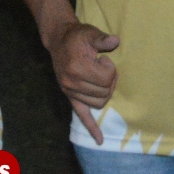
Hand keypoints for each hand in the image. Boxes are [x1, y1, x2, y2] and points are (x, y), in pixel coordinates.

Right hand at [47, 22, 119, 143]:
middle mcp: (71, 82)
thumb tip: (115, 41)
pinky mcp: (70, 97)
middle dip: (110, 80)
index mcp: (76, 67)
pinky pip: (81, 116)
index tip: (103, 58)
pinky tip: (99, 140)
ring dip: (106, 92)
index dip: (110, 68)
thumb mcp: (89, 33)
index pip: (105, 78)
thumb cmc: (77, 37)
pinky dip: (91, 128)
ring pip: (99, 103)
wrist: (58, 40)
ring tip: (101, 77)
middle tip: (104, 66)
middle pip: (104, 92)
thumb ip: (102, 39)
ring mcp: (69, 91)